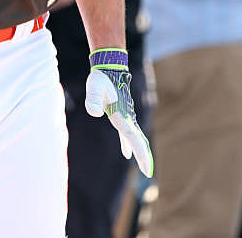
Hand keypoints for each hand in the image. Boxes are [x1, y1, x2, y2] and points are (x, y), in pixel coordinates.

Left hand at [85, 49, 153, 177]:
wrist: (108, 69)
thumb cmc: (101, 79)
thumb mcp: (95, 88)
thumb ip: (94, 99)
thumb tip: (94, 112)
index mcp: (122, 115)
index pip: (133, 137)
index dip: (140, 152)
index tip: (146, 167)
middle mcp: (127, 118)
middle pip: (138, 140)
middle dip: (143, 156)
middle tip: (148, 172)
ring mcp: (126, 117)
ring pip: (135, 138)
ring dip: (139, 151)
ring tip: (144, 167)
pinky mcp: (121, 115)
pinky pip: (126, 134)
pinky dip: (127, 144)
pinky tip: (126, 153)